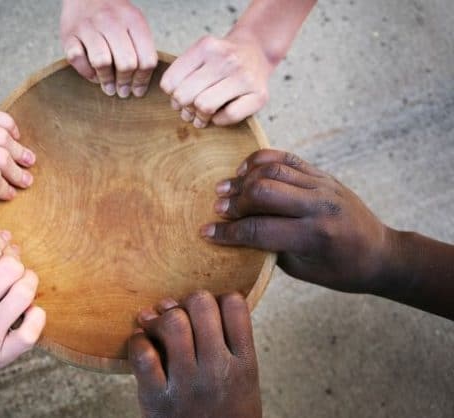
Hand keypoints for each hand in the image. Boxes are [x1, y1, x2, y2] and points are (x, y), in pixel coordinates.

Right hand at [0, 231, 44, 408]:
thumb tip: (4, 242)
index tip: (4, 240)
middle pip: (10, 269)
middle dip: (15, 260)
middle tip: (14, 264)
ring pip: (24, 293)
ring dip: (28, 282)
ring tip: (22, 284)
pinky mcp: (1, 355)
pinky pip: (32, 330)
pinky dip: (36, 316)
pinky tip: (28, 311)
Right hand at [60, 0, 157, 97]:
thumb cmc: (114, 17)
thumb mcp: (134, 25)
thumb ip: (141, 50)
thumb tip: (138, 86)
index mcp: (133, 20)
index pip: (146, 59)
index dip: (143, 80)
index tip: (138, 90)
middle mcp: (111, 22)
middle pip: (126, 63)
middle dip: (125, 82)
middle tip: (122, 91)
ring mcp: (88, 27)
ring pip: (102, 62)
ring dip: (106, 80)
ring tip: (109, 87)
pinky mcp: (69, 34)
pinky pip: (77, 60)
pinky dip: (86, 71)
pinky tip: (93, 74)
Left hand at [129, 291, 261, 417]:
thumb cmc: (225, 416)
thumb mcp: (244, 383)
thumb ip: (230, 346)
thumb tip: (193, 303)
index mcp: (244, 365)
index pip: (235, 306)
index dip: (220, 298)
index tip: (211, 309)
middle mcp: (218, 371)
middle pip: (201, 305)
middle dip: (188, 301)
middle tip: (182, 312)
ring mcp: (186, 384)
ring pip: (173, 323)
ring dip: (162, 317)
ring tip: (157, 323)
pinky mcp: (157, 398)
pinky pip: (143, 353)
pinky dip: (138, 341)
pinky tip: (141, 343)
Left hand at [160, 31, 273, 127]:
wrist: (257, 50)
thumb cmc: (222, 59)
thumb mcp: (200, 53)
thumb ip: (182, 72)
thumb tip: (175, 103)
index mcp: (206, 47)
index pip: (170, 82)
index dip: (171, 95)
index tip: (178, 97)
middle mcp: (226, 59)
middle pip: (185, 96)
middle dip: (183, 107)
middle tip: (189, 110)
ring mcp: (244, 76)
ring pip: (204, 106)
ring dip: (199, 117)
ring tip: (201, 116)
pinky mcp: (259, 95)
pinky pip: (229, 115)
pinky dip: (219, 120)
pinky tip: (219, 115)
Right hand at [201, 149, 392, 293]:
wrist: (379, 252)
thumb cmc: (339, 270)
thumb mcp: (302, 268)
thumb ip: (270, 246)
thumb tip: (235, 229)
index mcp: (314, 236)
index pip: (259, 230)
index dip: (227, 233)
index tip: (206, 234)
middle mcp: (319, 206)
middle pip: (263, 192)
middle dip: (234, 201)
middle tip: (218, 209)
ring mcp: (323, 185)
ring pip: (272, 171)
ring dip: (243, 179)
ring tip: (224, 188)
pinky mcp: (323, 174)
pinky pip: (287, 159)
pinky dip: (261, 161)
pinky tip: (244, 170)